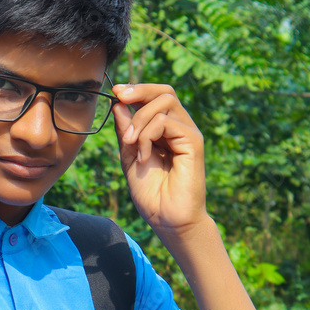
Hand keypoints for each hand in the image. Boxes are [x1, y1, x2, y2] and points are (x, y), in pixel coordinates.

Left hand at [112, 84, 206, 238]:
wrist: (167, 220)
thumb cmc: (151, 194)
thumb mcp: (130, 157)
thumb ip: (126, 131)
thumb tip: (119, 104)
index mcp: (165, 131)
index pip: (156, 97)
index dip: (136, 90)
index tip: (115, 92)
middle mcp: (179, 128)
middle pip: (164, 92)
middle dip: (139, 91)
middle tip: (119, 98)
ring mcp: (188, 134)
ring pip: (165, 102)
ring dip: (140, 120)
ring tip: (131, 144)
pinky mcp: (193, 142)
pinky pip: (167, 122)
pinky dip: (148, 135)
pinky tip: (144, 156)